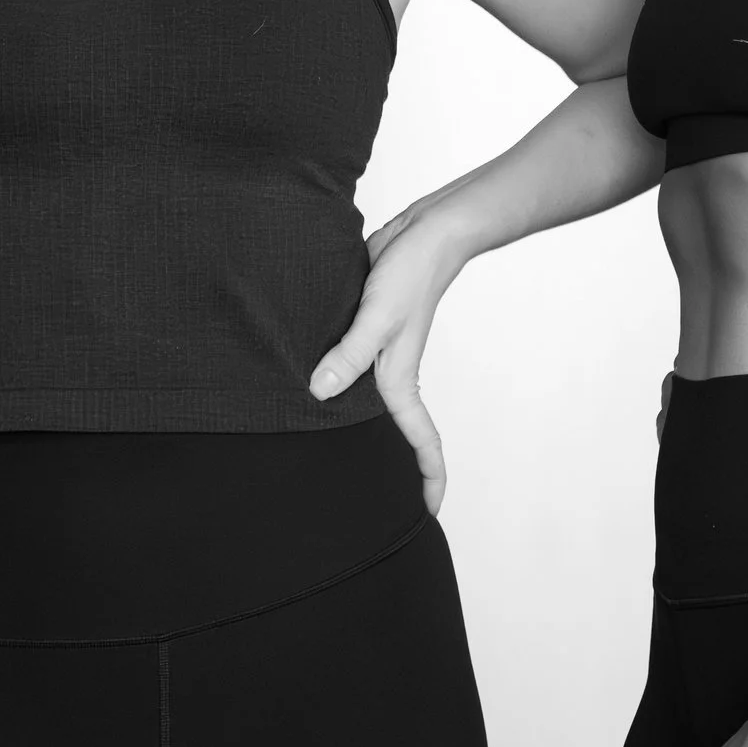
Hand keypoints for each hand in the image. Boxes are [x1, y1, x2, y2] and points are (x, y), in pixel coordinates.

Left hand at [307, 199, 471, 513]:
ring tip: (339, 458)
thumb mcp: (378, 315)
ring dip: (363, 428)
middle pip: (396, 432)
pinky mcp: (365, 330)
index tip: (428, 513)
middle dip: (395, 468)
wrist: (427, 233)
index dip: (429, 478)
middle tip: (374, 505)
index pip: (422, 440)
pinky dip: (341, 385)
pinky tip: (318, 388)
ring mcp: (380, 352)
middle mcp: (391, 372)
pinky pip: (352, 369)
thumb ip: (350, 353)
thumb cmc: (412, 273)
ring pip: (371, 404)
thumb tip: (319, 393)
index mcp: (400, 379)